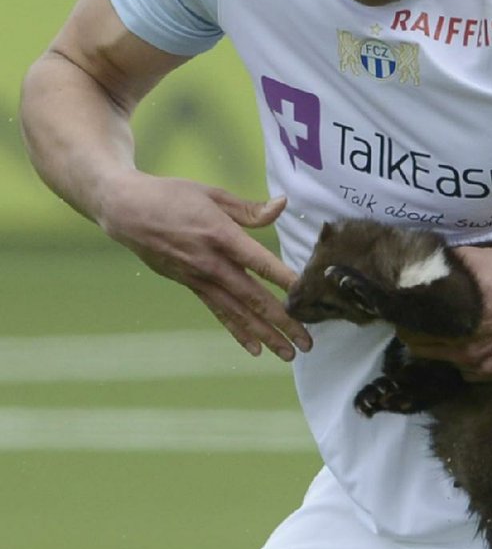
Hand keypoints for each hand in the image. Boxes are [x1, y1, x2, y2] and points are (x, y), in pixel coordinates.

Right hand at [98, 172, 311, 359]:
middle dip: (282, 321)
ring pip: (238, 312)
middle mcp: (211, 263)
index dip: (284, 278)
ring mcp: (200, 279)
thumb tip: (282, 206)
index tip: (306, 294)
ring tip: (288, 354)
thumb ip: (249, 209)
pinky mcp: (191, 286)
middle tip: (307, 341)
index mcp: (220, 235)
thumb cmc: (172, 196)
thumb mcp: (212, 194)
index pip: (259, 261)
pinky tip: (255, 348)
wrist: (127, 211)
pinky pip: (219, 312)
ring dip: (265, 334)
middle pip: (253, 297)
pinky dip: (238, 331)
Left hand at [398, 245, 491, 380]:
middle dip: (422, 340)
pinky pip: (475, 373)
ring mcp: (486, 368)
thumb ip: (443, 268)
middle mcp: (467, 355)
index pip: (413, 337)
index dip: (407, 326)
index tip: (407, 317)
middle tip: (425, 325)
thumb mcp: (471, 260)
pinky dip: (471, 361)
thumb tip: (420, 264)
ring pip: (452, 365)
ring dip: (448, 352)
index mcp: (454, 329)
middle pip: (427, 354)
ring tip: (453, 334)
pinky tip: (475, 345)